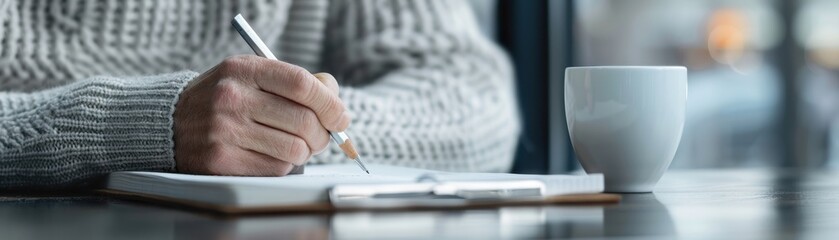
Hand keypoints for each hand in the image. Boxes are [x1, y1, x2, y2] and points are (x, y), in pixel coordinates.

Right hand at [173, 55, 348, 175]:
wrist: (170, 123)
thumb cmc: (224, 99)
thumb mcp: (252, 76)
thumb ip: (294, 82)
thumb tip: (335, 100)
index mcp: (243, 69)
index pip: (302, 84)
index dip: (330, 103)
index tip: (341, 116)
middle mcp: (231, 98)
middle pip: (304, 120)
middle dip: (322, 133)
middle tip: (322, 136)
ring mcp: (223, 130)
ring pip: (294, 149)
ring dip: (303, 151)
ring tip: (294, 145)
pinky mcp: (220, 160)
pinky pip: (276, 169)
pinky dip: (283, 165)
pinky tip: (270, 155)